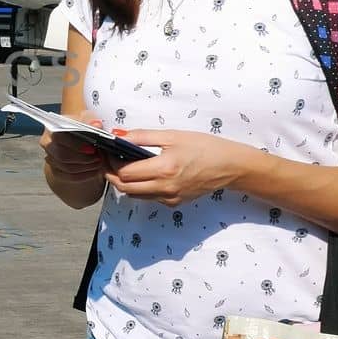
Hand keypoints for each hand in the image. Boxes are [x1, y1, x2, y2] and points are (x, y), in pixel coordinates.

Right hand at [40, 113, 108, 183]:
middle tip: (98, 158)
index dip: (75, 145)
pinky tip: (95, 171)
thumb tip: (96, 125)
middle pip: (61, 155)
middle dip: (83, 159)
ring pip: (66, 168)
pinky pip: (70, 177)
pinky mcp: (56, 170)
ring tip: (99, 163)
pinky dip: (84, 175)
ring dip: (85, 167)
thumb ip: (91, 121)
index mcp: (51, 128)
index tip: (91, 149)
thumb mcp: (86, 119)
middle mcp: (47, 144)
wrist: (77, 137)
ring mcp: (50, 158)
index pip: (58, 137)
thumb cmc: (80, 126)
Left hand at [105, 130, 249, 206]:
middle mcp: (165, 188)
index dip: (111, 163)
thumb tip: (117, 135)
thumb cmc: (204, 147)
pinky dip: (140, 188)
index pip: (125, 173)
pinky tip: (144, 174)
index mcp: (164, 169)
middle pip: (125, 188)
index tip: (107, 152)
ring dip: (125, 183)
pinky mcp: (174, 203)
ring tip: (125, 166)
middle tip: (109, 161)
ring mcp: (169, 198)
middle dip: (112, 175)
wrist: (229, 166)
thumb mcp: (172, 136)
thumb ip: (142, 137)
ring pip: (134, 195)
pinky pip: (149, 198)